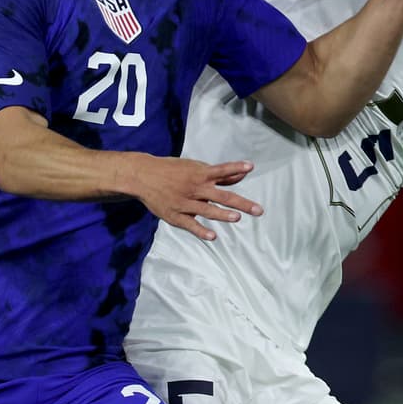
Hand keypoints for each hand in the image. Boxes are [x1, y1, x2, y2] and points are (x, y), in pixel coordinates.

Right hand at [125, 156, 260, 240]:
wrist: (143, 176)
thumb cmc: (174, 171)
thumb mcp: (196, 168)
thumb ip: (221, 174)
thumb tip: (244, 172)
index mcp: (201, 174)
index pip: (222, 171)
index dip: (236, 168)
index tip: (250, 166)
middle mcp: (195, 188)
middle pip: (222, 196)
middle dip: (242, 203)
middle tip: (258, 210)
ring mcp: (185, 202)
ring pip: (207, 210)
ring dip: (222, 214)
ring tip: (236, 218)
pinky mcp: (176, 215)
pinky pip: (190, 225)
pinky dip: (201, 231)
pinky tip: (213, 237)